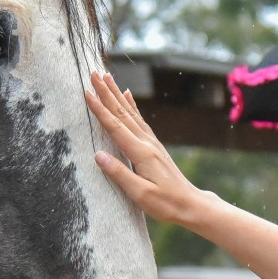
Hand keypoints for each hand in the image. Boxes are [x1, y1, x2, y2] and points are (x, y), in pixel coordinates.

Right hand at [86, 69, 212, 227]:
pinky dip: (132, 105)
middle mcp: (147, 143)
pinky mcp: (154, 146)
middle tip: (93, 74)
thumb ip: (119, 174)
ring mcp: (152, 143)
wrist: (190, 204)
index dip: (100, 110)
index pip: (116, 127)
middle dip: (107, 93)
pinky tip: (128, 95)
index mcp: (141, 153)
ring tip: (107, 78)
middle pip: (122, 113)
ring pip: (131, 113)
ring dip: (117, 94)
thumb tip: (98, 155)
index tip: (87, 93)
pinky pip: (140, 120)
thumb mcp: (140, 194)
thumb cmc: (165, 203)